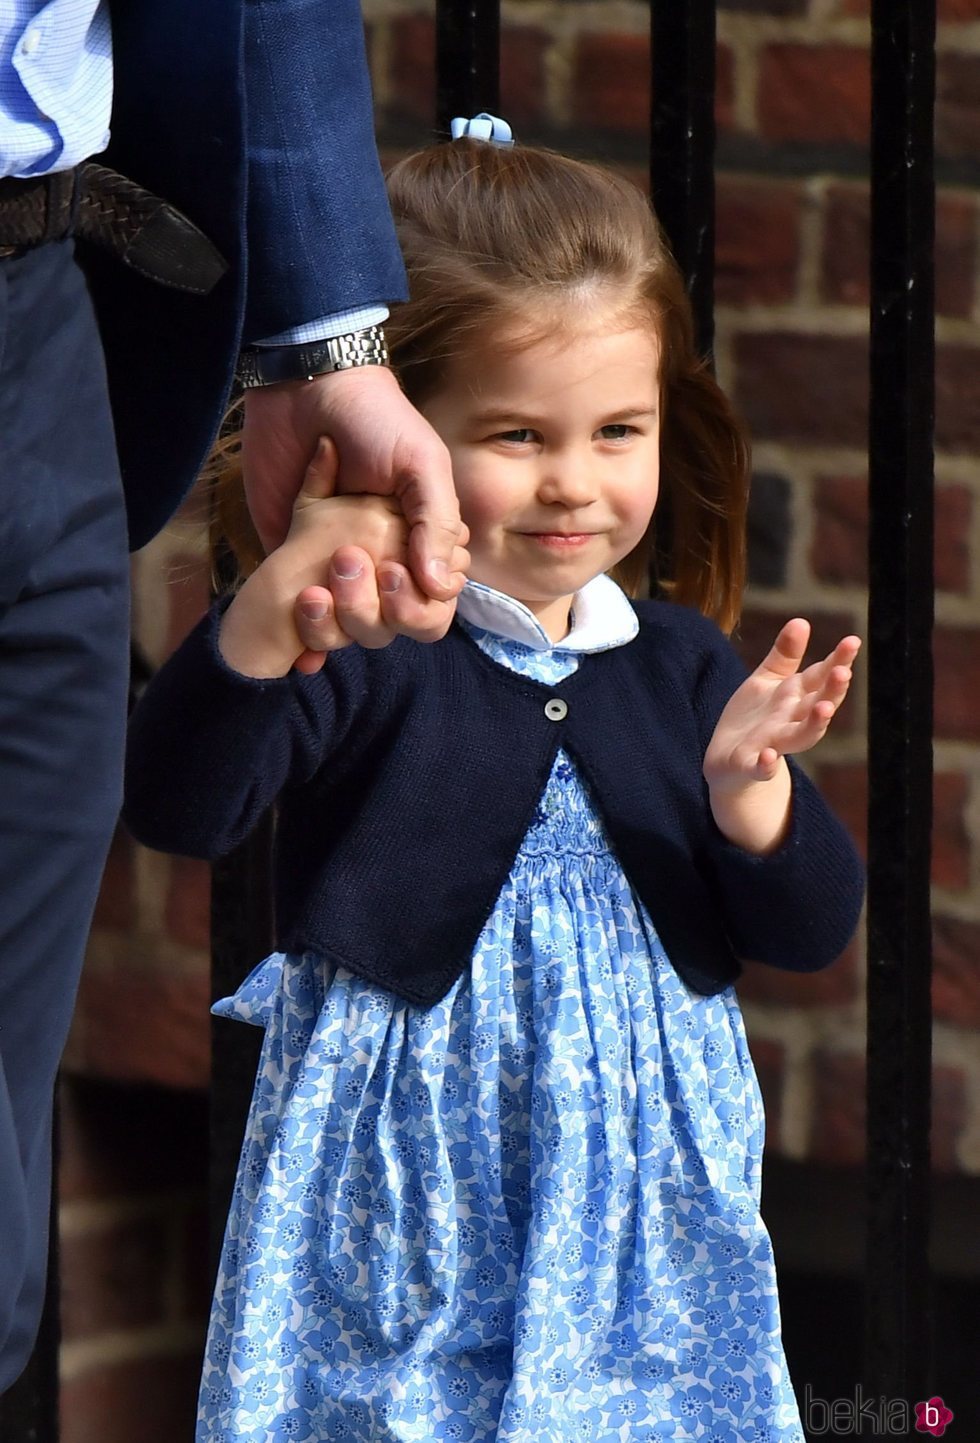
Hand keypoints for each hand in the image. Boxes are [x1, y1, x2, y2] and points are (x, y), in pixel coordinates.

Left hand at [290, 439, 469, 673]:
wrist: (305, 391)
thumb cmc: (376, 421)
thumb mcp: (420, 464)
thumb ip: (436, 523)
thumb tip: (440, 586)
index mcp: (422, 542)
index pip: (434, 602)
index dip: (417, 603)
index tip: (392, 571)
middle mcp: (383, 562)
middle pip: (391, 624)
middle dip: (371, 610)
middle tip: (346, 561)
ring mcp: (338, 567)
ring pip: (349, 629)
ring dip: (335, 624)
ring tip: (314, 591)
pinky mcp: (294, 563)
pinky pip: (304, 617)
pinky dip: (305, 637)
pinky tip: (301, 648)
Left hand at [702, 619, 859, 853]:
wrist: (727, 762)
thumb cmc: (754, 718)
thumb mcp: (767, 681)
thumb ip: (785, 655)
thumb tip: (801, 620)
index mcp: (795, 698)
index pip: (821, 677)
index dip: (837, 661)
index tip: (852, 641)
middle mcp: (790, 721)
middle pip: (818, 705)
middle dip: (833, 690)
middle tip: (843, 672)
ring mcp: (773, 744)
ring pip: (801, 737)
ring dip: (815, 724)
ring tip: (824, 708)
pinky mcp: (750, 765)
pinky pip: (760, 768)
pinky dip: (766, 765)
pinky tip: (769, 757)